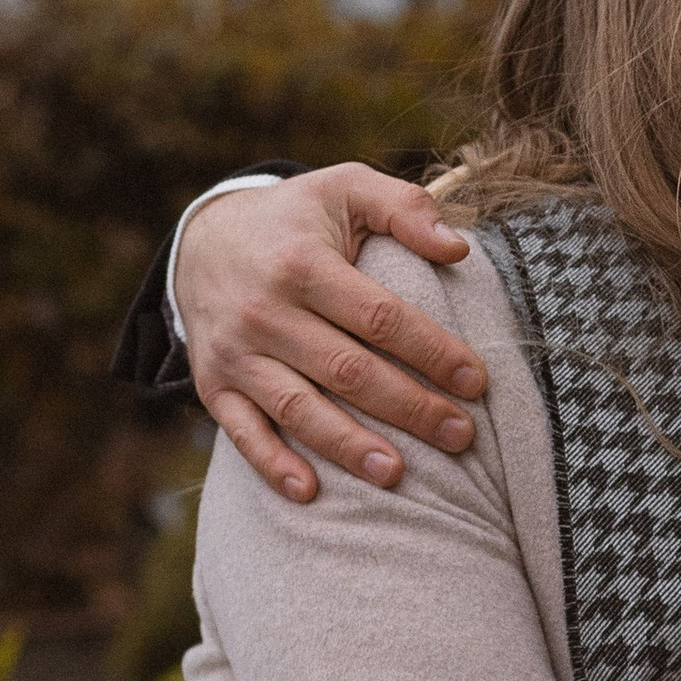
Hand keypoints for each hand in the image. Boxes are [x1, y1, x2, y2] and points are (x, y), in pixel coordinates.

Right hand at [177, 166, 490, 501]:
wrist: (203, 239)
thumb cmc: (297, 218)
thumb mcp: (345, 188)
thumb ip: (405, 208)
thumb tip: (458, 248)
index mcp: (302, 263)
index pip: (381, 317)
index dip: (432, 351)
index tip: (477, 382)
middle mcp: (265, 311)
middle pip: (347, 370)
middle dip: (409, 407)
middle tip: (460, 436)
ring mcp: (236, 353)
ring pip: (298, 408)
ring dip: (348, 446)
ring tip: (397, 475)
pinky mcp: (214, 385)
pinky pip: (242, 432)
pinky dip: (273, 464)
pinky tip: (310, 492)